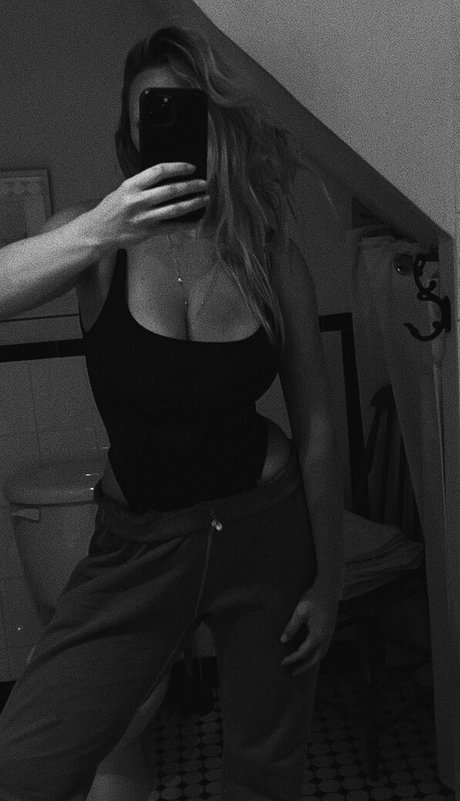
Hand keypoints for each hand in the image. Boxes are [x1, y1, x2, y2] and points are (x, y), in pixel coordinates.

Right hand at [81, 163, 208, 251]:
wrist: (98, 231)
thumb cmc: (112, 209)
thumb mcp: (123, 190)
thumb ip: (143, 185)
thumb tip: (169, 178)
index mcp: (131, 185)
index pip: (159, 171)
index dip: (178, 168)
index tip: (191, 167)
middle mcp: (138, 201)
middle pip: (171, 190)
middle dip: (191, 186)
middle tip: (204, 183)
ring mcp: (144, 218)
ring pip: (175, 209)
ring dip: (193, 203)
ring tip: (205, 199)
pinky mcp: (148, 232)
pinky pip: (172, 227)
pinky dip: (186, 224)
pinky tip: (196, 220)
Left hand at [280, 581, 339, 675]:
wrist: (328, 588)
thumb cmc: (313, 598)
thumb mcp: (300, 612)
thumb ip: (292, 627)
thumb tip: (283, 641)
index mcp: (318, 634)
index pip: (303, 653)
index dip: (293, 659)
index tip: (282, 663)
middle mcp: (326, 637)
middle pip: (315, 659)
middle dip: (304, 667)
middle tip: (292, 673)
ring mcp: (330, 634)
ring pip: (322, 654)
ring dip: (311, 662)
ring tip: (300, 666)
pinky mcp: (331, 630)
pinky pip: (324, 648)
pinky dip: (316, 654)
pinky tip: (309, 652)